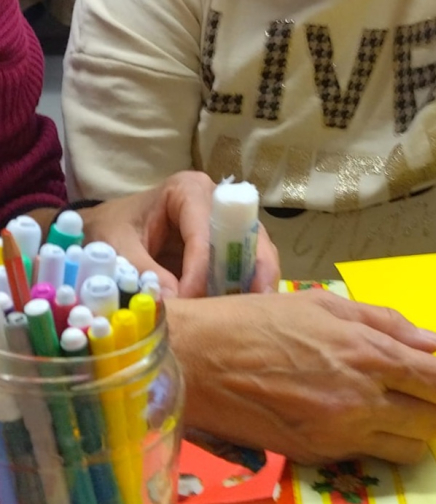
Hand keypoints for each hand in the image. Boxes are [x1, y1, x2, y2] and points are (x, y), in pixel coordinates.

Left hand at [79, 171, 280, 297]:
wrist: (108, 231)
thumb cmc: (112, 229)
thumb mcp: (116, 246)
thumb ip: (143, 270)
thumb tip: (174, 302)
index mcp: (188, 191)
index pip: (205, 232)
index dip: (202, 268)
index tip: (191, 299)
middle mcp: (217, 204)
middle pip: (248, 236)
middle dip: (255, 270)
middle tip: (256, 303)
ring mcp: (229, 227)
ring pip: (256, 253)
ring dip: (258, 283)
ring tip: (257, 311)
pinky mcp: (230, 250)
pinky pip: (248, 268)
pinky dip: (249, 290)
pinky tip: (247, 312)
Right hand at [166, 289, 435, 463]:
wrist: (197, 363)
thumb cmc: (260, 322)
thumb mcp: (326, 305)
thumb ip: (387, 324)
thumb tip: (434, 344)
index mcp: (369, 354)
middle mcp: (363, 400)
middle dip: (435, 408)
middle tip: (415, 393)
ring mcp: (341, 434)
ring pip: (410, 451)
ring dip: (411, 433)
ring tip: (389, 411)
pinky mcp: (319, 457)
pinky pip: (368, 457)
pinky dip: (372, 442)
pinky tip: (349, 418)